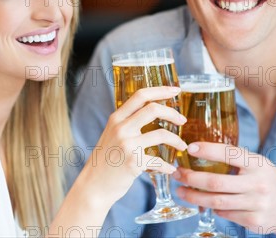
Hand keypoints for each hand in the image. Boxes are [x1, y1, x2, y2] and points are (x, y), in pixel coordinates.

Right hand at [83, 86, 187, 203]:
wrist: (93, 186)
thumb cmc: (105, 161)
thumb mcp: (111, 135)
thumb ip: (127, 123)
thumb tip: (151, 111)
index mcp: (116, 118)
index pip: (140, 95)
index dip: (160, 90)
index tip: (175, 90)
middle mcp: (121, 128)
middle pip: (153, 109)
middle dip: (173, 113)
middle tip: (182, 120)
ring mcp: (127, 144)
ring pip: (161, 134)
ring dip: (177, 141)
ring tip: (182, 147)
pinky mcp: (134, 162)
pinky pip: (159, 160)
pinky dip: (168, 166)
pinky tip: (170, 169)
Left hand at [173, 143, 275, 237]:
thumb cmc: (267, 180)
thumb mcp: (258, 163)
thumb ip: (235, 159)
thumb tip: (199, 151)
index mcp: (257, 164)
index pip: (230, 153)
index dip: (209, 150)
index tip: (190, 148)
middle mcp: (257, 184)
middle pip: (217, 182)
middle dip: (192, 178)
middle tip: (177, 173)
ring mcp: (256, 204)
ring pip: (216, 202)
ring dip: (194, 196)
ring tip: (181, 191)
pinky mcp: (253, 221)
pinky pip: (224, 214)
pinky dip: (211, 208)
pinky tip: (203, 202)